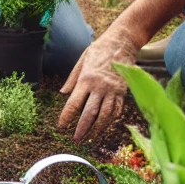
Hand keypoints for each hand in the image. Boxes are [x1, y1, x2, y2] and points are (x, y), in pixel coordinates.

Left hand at [59, 26, 138, 140]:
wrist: (121, 44)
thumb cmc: (98, 51)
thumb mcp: (81, 60)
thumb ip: (72, 79)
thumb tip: (62, 93)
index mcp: (86, 79)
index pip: (74, 103)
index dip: (67, 116)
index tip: (61, 126)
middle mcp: (99, 87)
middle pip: (90, 113)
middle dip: (83, 128)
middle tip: (77, 139)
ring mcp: (113, 91)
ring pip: (105, 115)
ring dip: (97, 129)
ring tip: (90, 138)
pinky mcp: (123, 93)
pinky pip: (116, 111)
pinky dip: (110, 121)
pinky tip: (104, 127)